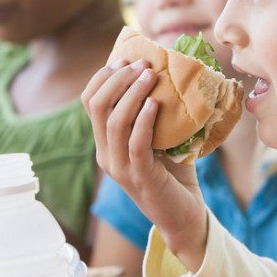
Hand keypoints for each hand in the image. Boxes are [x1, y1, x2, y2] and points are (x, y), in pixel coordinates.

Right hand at [82, 59, 207, 271]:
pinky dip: (143, 120)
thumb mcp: (161, 138)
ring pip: (114, 122)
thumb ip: (156, 113)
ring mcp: (121, 168)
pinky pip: (135, 143)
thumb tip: (170, 72)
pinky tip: (154, 104)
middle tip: (142, 64)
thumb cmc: (175, 174)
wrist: (186, 216)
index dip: (103, 77)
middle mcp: (106, 155)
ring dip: (132, 94)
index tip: (125, 60)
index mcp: (106, 143)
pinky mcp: (140, 178)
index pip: (90, 102)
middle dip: (118, 79)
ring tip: (150, 76)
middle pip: (97, 106)